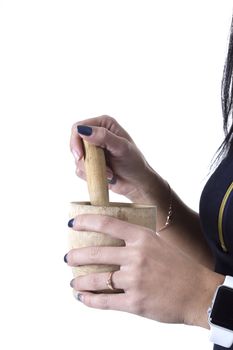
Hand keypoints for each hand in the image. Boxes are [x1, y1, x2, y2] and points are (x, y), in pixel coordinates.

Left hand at [64, 214, 224, 326]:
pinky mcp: (135, 302)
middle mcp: (136, 256)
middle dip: (76, 256)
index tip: (72, 223)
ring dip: (80, 281)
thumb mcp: (157, 243)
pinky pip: (105, 301)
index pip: (107, 224)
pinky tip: (82, 297)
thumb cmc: (177, 266)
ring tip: (73, 282)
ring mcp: (135, 280)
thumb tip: (110, 240)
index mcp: (142, 237)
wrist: (198, 292)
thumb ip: (135, 240)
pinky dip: (90, 300)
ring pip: (97, 279)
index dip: (86, 221)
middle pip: (96, 253)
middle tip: (68, 258)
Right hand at [70, 115, 160, 200]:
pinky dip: (90, 175)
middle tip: (94, 167)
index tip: (80, 156)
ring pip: (77, 158)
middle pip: (74, 143)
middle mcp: (96, 134)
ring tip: (109, 173)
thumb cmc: (134, 163)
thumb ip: (104, 137)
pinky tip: (105, 177)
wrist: (137, 183)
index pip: (78, 127)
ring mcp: (93, 149)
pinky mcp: (90, 163)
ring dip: (90, 168)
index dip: (75, 141)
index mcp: (104, 124)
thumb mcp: (122, 148)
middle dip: (83, 158)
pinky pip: (79, 169)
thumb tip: (84, 130)